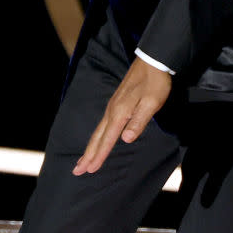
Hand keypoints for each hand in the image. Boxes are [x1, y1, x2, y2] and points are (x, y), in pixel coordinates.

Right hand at [72, 57, 172, 174]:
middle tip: (77, 171)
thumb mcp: (152, 102)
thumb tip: (125, 139)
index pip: (108, 140)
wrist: (152, 61)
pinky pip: (103, 124)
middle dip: (88, 155)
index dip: (99, 156)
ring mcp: (113, 106)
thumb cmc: (155, 82)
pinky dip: (97, 136)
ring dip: (90, 147)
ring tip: (83, 160)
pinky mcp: (116, 102)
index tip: (89, 170)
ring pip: (98, 131)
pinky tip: (98, 139)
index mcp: (120, 113)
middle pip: (97, 137)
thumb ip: (139, 121)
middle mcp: (112, 110)